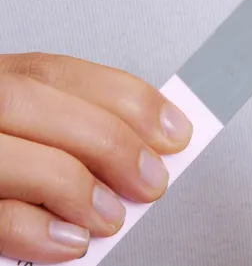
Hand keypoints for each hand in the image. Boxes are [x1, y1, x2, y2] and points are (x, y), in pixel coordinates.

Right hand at [0, 54, 191, 262]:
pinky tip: (71, 241)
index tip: (174, 131)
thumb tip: (146, 150)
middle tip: (151, 180)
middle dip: (107, 139)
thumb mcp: (28, 133)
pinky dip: (36, 230)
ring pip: (8, 150)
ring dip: (75, 186)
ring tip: (110, 217)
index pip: (60, 71)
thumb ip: (72, 132)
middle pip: (31, 99)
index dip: (126, 98)